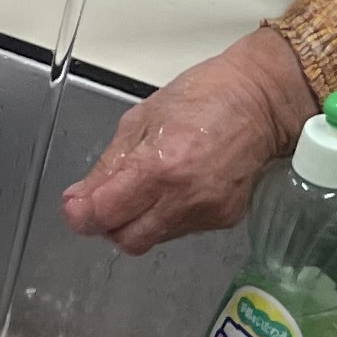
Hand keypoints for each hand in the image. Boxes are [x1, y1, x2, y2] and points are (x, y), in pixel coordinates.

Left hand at [59, 29, 307, 255]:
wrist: (261, 101)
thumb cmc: (203, 97)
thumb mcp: (141, 120)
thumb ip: (108, 166)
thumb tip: (80, 199)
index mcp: (159, 166)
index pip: (106, 213)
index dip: (82, 215)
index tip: (75, 207)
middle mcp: (184, 197)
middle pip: (127, 239)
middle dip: (108, 224)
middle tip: (105, 201)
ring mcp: (207, 211)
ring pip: (153, 239)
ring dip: (137, 221)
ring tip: (146, 186)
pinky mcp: (224, 219)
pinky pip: (179, 231)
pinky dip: (166, 217)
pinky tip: (174, 189)